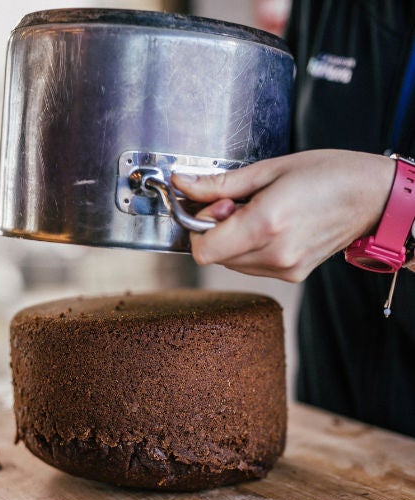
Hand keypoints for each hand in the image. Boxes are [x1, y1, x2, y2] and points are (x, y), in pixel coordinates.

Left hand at [171, 149, 394, 281]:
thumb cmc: (327, 174)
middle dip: (217, 230)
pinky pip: (253, 266)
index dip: (198, 228)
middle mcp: (274, 255)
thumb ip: (219, 184)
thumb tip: (182, 185)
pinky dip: (251, 248)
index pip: (204, 251)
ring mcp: (285, 269)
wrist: (371, 197)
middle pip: (216, 257)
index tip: (214, 206)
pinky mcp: (292, 275)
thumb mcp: (268, 169)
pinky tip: (272, 227)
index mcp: (265, 224)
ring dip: (234, 240)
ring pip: (232, 263)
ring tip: (261, 213)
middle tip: (240, 203)